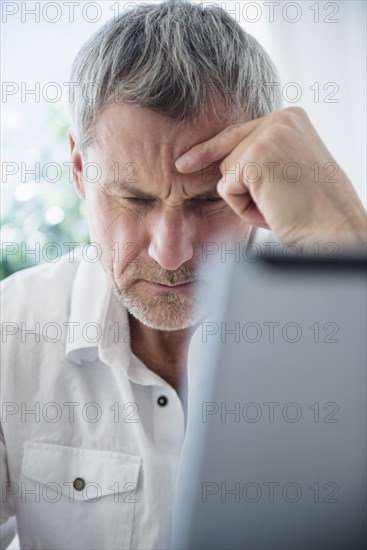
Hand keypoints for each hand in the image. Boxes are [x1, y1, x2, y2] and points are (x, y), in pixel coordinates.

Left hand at [175, 107, 365, 247]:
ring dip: (246, 199)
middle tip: (280, 202)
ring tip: (279, 205)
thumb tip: (223, 162)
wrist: (336, 232)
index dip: (209, 151)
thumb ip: (263, 156)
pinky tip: (272, 210)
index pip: (237, 132)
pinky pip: (226, 189)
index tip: (184, 162)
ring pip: (226, 173)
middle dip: (241, 186)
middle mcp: (281, 118)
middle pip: (228, 154)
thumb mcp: (290, 170)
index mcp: (291, 117)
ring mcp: (268, 136)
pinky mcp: (256, 158)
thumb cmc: (315, 211)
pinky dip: (244, 209)